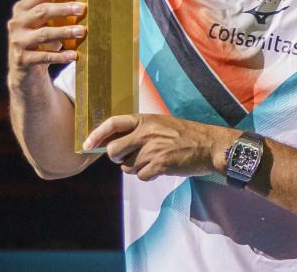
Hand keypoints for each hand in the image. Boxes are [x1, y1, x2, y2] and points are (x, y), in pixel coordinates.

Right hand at [6, 0, 84, 88]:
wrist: (24, 72)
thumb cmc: (40, 43)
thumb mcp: (45, 25)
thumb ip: (57, 12)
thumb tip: (84, 1)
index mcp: (22, 9)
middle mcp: (17, 23)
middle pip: (42, 11)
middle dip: (63, 9)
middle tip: (83, 8)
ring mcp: (17, 41)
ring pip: (43, 34)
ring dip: (64, 32)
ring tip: (82, 31)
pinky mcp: (21, 59)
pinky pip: (44, 56)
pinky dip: (60, 56)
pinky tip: (74, 55)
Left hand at [84, 114, 238, 180]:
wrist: (211, 145)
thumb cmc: (186, 135)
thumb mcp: (162, 124)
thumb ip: (139, 131)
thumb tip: (114, 144)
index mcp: (145, 119)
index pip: (112, 123)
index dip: (96, 135)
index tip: (86, 145)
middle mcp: (146, 133)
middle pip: (113, 151)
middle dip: (118, 158)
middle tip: (130, 158)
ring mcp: (153, 149)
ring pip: (128, 167)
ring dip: (138, 168)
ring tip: (155, 160)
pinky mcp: (160, 164)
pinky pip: (142, 176)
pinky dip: (150, 175)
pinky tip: (163, 168)